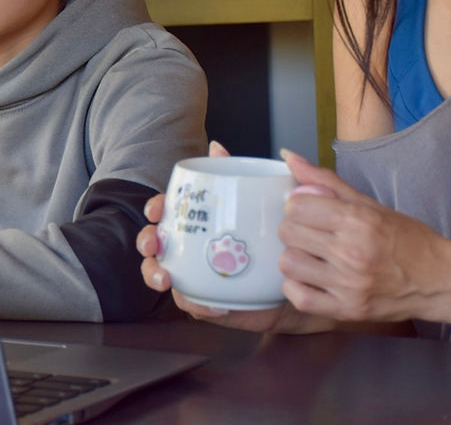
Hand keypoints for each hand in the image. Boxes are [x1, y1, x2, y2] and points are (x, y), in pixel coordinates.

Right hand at [136, 142, 305, 330]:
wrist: (304, 274)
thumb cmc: (280, 233)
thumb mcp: (264, 197)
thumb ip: (238, 170)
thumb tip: (216, 146)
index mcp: (197, 220)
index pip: (165, 210)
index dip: (154, 208)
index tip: (157, 208)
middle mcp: (189, 246)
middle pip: (154, 242)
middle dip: (146, 241)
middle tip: (155, 243)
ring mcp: (195, 275)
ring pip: (161, 273)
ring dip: (155, 274)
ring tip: (167, 278)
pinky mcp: (209, 301)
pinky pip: (192, 304)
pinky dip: (196, 304)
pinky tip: (214, 303)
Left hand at [278, 149, 450, 324]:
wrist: (440, 281)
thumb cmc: (406, 240)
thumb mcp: (369, 204)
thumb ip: (325, 181)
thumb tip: (288, 157)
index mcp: (359, 222)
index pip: (296, 206)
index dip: (296, 205)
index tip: (307, 211)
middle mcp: (352, 253)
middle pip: (288, 233)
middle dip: (294, 229)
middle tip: (310, 233)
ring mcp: (348, 285)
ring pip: (288, 264)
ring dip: (294, 257)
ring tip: (312, 256)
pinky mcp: (347, 310)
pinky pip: (297, 296)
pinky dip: (297, 286)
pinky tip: (312, 278)